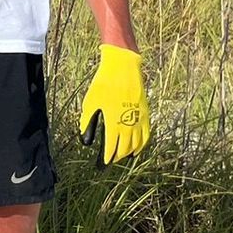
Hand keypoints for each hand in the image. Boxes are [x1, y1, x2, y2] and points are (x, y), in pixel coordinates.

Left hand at [79, 44, 149, 164]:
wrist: (123, 68)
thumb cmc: (104, 84)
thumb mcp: (90, 102)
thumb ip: (87, 122)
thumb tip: (85, 138)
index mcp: (114, 123)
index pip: (111, 148)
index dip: (107, 158)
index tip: (103, 164)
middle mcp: (128, 125)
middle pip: (124, 149)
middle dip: (117, 157)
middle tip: (110, 161)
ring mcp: (139, 120)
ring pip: (136, 145)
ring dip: (128, 153)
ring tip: (121, 157)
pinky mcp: (145, 114)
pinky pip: (146, 136)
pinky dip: (141, 146)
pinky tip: (136, 149)